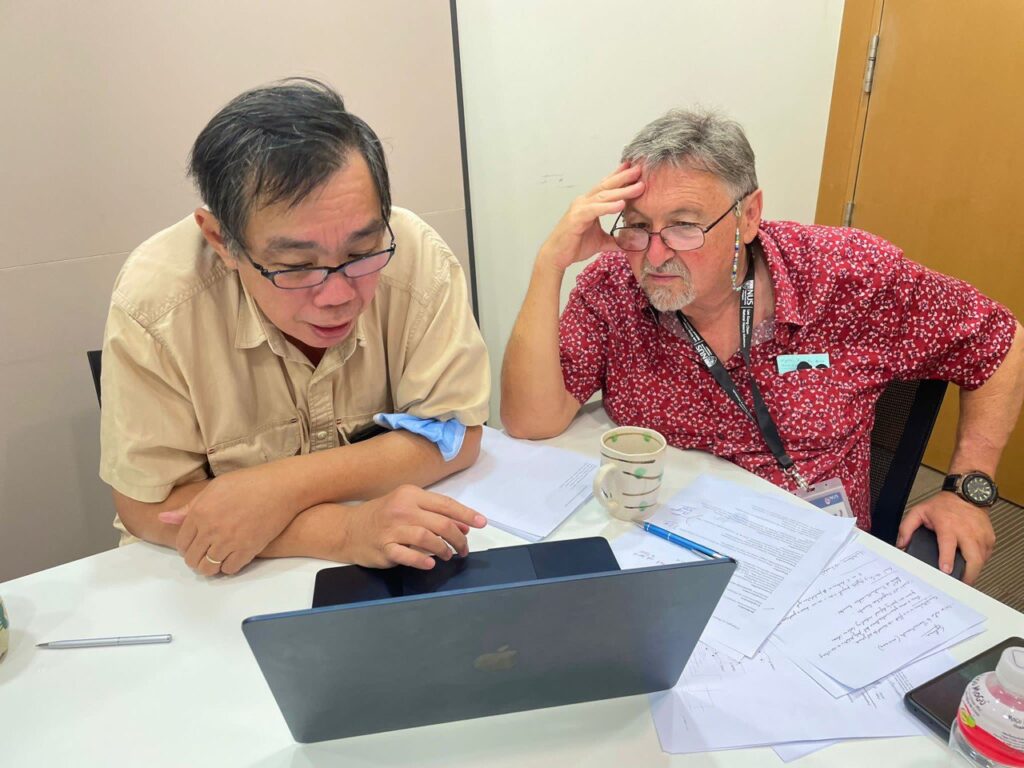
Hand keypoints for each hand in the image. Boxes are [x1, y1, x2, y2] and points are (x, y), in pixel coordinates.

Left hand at [157, 463, 301, 575]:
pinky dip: (228, 567)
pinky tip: (233, 557)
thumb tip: (163, 518)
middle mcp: (211, 529)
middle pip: (192, 558)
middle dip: (195, 559)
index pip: (181, 542)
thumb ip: (189, 507)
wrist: (281, 487)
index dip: (186, 547)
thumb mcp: (214, 488)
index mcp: (200, 512)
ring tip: (216, 560)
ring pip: (208, 568)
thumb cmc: (248, 482)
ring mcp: (229, 541)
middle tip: (204, 554)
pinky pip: (229, 569)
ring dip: (210, 567)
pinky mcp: (248, 549)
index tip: (193, 545)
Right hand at [337, 485, 487, 569]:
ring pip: (427, 538)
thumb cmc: (382, 516)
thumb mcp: (408, 507)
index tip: (482, 523)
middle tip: (464, 549)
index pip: (446, 504)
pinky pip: (406, 555)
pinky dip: (421, 560)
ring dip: (444, 549)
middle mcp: (402, 509)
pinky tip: (430, 563)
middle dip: (459, 538)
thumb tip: (464, 524)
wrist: (347, 529)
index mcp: (411, 495)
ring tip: (448, 556)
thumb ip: (434, 514)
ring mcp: (392, 529)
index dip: (466, 515)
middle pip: (441, 523)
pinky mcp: (383, 548)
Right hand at [538, 163, 644, 271]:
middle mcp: (584, 202)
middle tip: (639, 169)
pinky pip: (594, 210)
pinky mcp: (576, 218)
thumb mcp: (600, 242)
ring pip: (603, 195)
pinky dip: (608, 207)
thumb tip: (630, 243)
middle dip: (623, 177)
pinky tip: (621, 204)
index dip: (618, 176)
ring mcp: (579, 208)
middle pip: (606, 186)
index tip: (633, 168)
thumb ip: (615, 240)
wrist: (556, 256)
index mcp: (589, 204)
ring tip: (638, 186)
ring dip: (622, 190)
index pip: (606, 186)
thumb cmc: (573, 246)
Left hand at [897, 493, 995, 583]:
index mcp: (948, 525)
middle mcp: (966, 531)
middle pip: (973, 558)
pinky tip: (972, 565)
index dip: (947, 558)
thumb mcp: (919, 511)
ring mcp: (980, 535)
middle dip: (968, 574)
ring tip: (964, 578)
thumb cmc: (943, 505)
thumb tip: (901, 544)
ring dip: (974, 571)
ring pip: (981, 559)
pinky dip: (980, 563)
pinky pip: (987, 555)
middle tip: (959, 584)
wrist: (965, 494)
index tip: (946, 570)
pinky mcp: (989, 538)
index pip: (948, 544)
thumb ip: (906, 528)